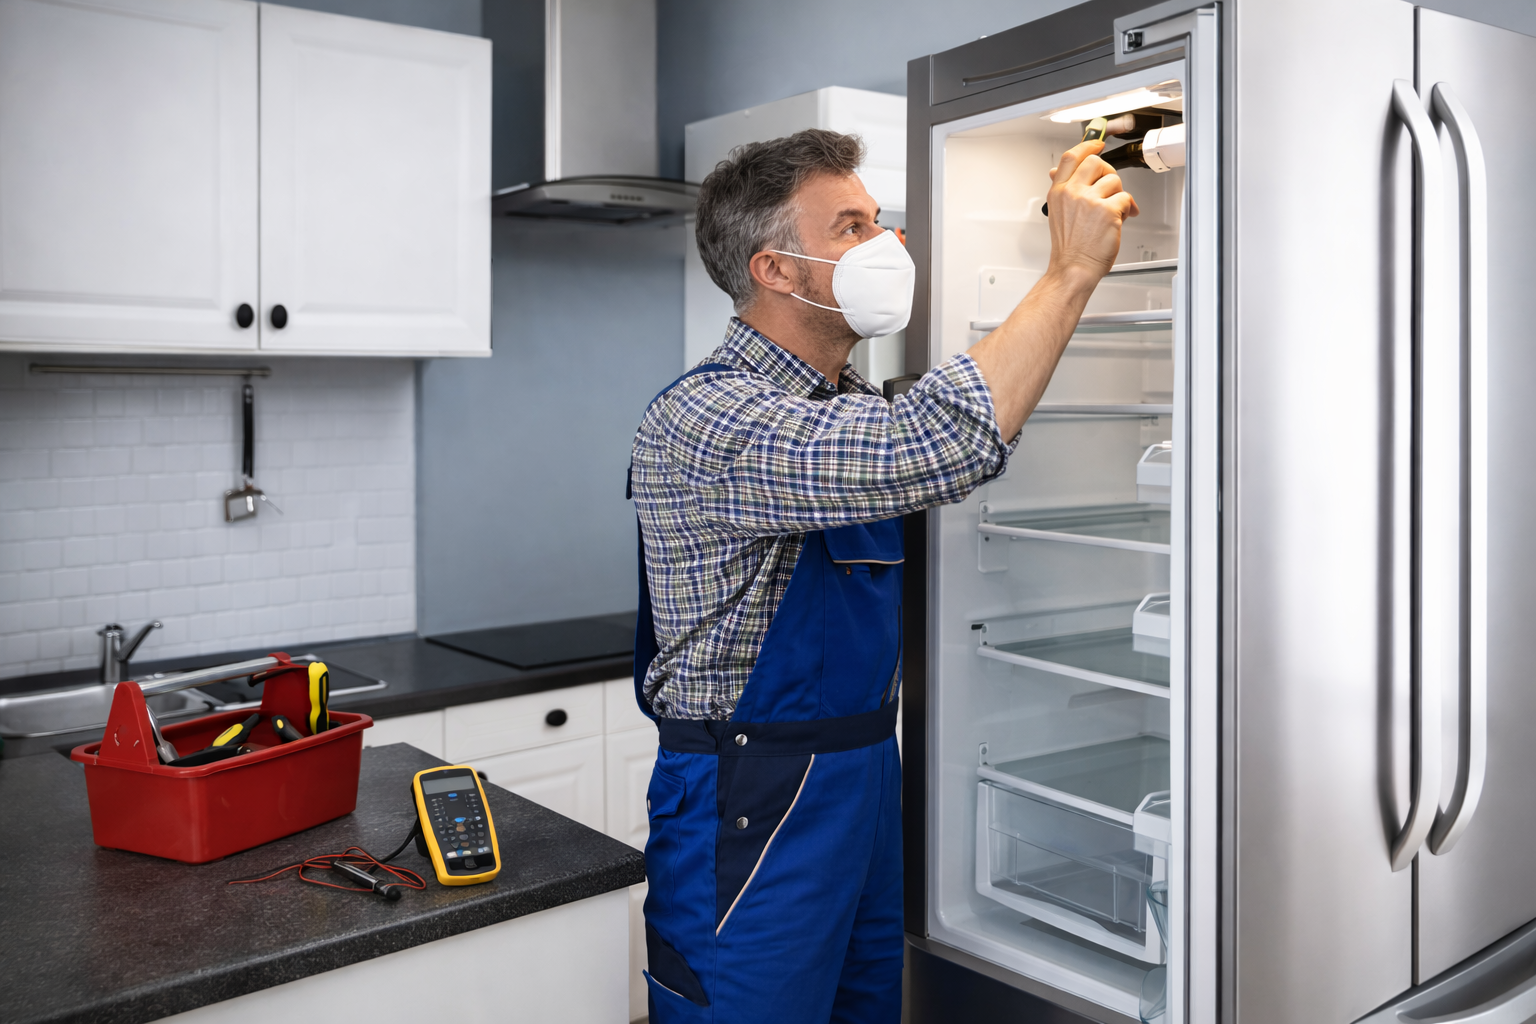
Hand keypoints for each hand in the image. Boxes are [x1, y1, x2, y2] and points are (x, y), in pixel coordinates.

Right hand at [1044, 140, 1138, 281]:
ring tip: (1114, 210)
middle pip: (1095, 162)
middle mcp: (1072, 193)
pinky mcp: (1107, 210)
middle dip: (1108, 172)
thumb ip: (1062, 190)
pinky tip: (1120, 219)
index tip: (1096, 145)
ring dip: (1118, 195)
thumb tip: (1056, 171)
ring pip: (1114, 180)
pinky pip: (1125, 198)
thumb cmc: (1069, 247)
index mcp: (1058, 192)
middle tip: (1110, 187)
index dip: (1087, 146)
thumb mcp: (1058, 213)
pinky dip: (1127, 209)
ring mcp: (1089, 201)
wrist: (1073, 268)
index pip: (1071, 157)